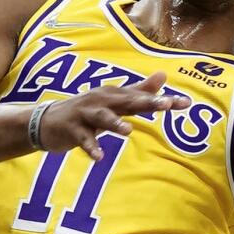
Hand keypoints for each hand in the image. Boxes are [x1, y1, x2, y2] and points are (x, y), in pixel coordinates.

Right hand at [38, 71, 188, 160]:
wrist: (46, 121)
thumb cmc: (86, 111)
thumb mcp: (113, 101)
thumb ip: (139, 90)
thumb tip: (163, 74)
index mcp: (114, 95)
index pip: (143, 97)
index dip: (164, 100)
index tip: (186, 103)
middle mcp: (101, 100)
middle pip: (126, 101)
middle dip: (146, 102)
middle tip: (166, 104)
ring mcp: (85, 114)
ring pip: (102, 117)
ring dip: (115, 123)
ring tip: (128, 131)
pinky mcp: (72, 129)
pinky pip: (83, 139)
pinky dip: (91, 147)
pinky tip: (99, 158)